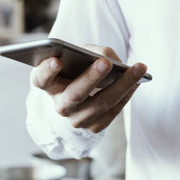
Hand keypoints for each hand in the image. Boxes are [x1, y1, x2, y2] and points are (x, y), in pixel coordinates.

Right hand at [30, 45, 146, 132]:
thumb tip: (109, 57)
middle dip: (92, 77)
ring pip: (102, 103)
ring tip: (139, 68)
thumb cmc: (81, 70)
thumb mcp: (80, 58)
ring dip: (122, 84)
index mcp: (50, 85)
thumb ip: (90, 53)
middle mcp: (60, 105)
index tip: (57, 60)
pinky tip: (138, 81)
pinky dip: (127, 93)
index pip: (41, 80)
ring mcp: (77, 119)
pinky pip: (114, 110)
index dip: (46, 71)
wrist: (86, 97)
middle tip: (106, 62)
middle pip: (75, 94)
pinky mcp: (95, 127)